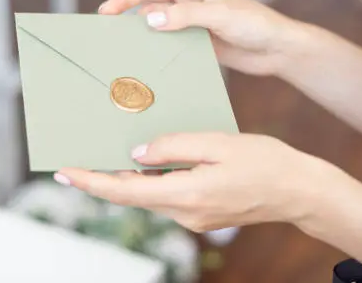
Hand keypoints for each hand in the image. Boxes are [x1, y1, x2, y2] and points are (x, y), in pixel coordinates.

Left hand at [54, 133, 328, 231]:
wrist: (298, 191)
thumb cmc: (264, 162)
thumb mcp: (217, 142)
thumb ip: (173, 146)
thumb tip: (136, 153)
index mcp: (186, 194)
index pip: (124, 190)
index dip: (91, 181)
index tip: (63, 172)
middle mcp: (184, 213)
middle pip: (130, 195)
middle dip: (102, 178)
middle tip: (76, 158)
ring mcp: (193, 218)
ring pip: (147, 195)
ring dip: (125, 178)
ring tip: (106, 153)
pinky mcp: (200, 214)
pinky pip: (164, 195)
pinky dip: (148, 180)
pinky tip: (146, 161)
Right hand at [99, 0, 307, 75]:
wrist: (278, 49)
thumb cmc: (256, 24)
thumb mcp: (221, 16)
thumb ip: (186, 17)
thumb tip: (149, 19)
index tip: (106, 12)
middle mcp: (188, 5)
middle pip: (149, 8)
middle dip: (127, 19)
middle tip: (107, 37)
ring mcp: (191, 26)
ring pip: (158, 30)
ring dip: (142, 39)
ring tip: (123, 53)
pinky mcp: (197, 45)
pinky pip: (171, 47)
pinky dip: (158, 54)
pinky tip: (149, 65)